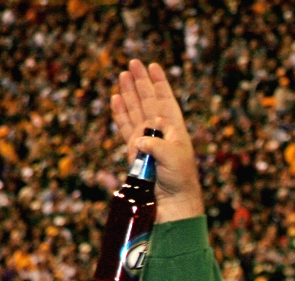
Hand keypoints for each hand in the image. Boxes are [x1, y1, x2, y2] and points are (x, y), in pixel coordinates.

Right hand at [111, 60, 203, 223]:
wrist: (172, 204)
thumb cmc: (179, 181)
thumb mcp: (173, 158)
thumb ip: (156, 145)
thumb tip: (138, 139)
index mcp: (175, 131)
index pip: (166, 101)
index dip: (160, 83)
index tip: (154, 66)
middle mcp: (160, 133)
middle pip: (148, 102)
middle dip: (141, 82)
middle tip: (133, 63)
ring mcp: (146, 142)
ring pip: (135, 111)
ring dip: (129, 94)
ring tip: (123, 75)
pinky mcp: (134, 152)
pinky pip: (125, 127)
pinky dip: (120, 113)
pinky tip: (116, 99)